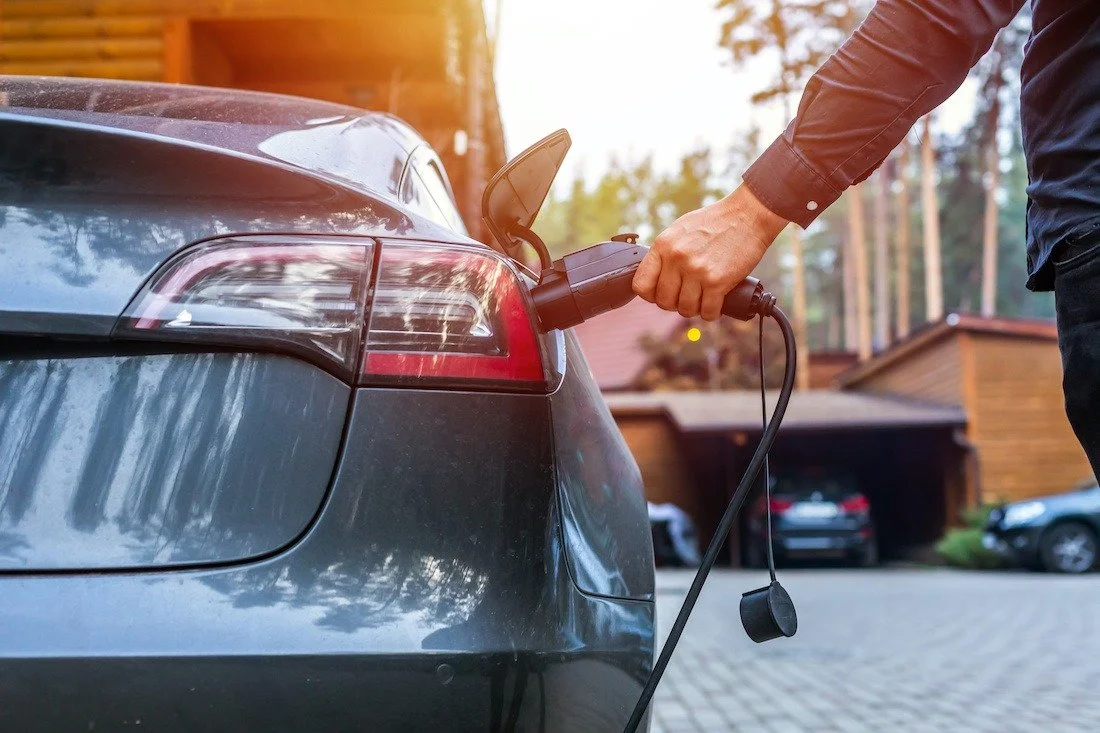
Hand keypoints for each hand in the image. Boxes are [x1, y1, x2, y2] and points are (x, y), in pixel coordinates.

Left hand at [632, 185, 788, 319]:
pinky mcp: (717, 281)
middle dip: (675, 304)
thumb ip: (666, 252)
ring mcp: (696, 271)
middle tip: (687, 297)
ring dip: (695, 309)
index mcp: (663, 245)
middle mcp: (676, 259)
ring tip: (702, 299)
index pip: (641, 285)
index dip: (651, 295)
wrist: (747, 214)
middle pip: (664, 301)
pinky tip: (715, 304)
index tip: (661, 294)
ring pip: (685, 309)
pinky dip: (712, 312)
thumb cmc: (715, 222)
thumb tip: (656, 275)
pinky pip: (708, 311)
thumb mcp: (680, 230)